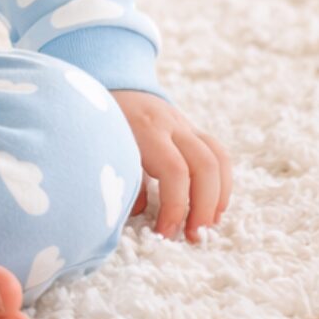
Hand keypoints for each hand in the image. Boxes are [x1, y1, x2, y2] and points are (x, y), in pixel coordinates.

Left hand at [111, 89, 231, 242]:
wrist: (105, 82)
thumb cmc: (98, 119)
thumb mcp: (102, 144)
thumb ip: (122, 177)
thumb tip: (139, 212)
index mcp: (145, 127)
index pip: (174, 171)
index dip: (174, 208)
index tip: (163, 234)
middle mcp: (170, 123)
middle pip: (205, 165)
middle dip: (204, 206)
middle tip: (192, 236)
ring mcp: (183, 123)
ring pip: (218, 158)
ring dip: (219, 197)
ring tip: (207, 225)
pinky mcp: (191, 129)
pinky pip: (217, 154)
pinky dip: (221, 182)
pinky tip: (211, 206)